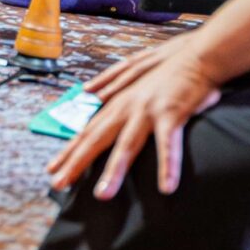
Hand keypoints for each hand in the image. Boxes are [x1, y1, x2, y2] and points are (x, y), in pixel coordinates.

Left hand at [44, 33, 221, 199]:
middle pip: (95, 138)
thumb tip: (94, 95)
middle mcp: (126, 107)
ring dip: (113, 171)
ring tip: (102, 195)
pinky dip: (168, 166)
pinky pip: (167, 144)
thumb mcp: (135, 81)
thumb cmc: (168, 70)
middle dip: (75, 162)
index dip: (69, 150)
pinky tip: (166, 187)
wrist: (196, 55)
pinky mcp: (171, 113)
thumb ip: (114, 90)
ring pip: (126, 145)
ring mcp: (146, 110)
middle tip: (57, 183)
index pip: (87, 130)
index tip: (52, 168)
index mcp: (118, 103)